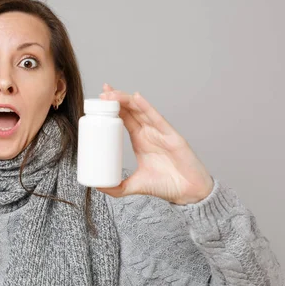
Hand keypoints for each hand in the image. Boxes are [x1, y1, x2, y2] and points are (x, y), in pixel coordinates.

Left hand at [96, 83, 213, 204]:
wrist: (188, 193)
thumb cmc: (166, 185)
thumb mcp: (134, 185)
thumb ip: (116, 188)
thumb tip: (96, 187)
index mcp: (140, 139)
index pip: (124, 118)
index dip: (112, 107)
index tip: (98, 100)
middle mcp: (149, 132)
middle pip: (131, 110)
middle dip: (116, 99)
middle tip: (101, 92)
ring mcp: (160, 132)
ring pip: (141, 110)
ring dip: (126, 100)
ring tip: (111, 93)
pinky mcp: (172, 136)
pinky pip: (157, 118)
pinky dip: (147, 107)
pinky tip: (136, 98)